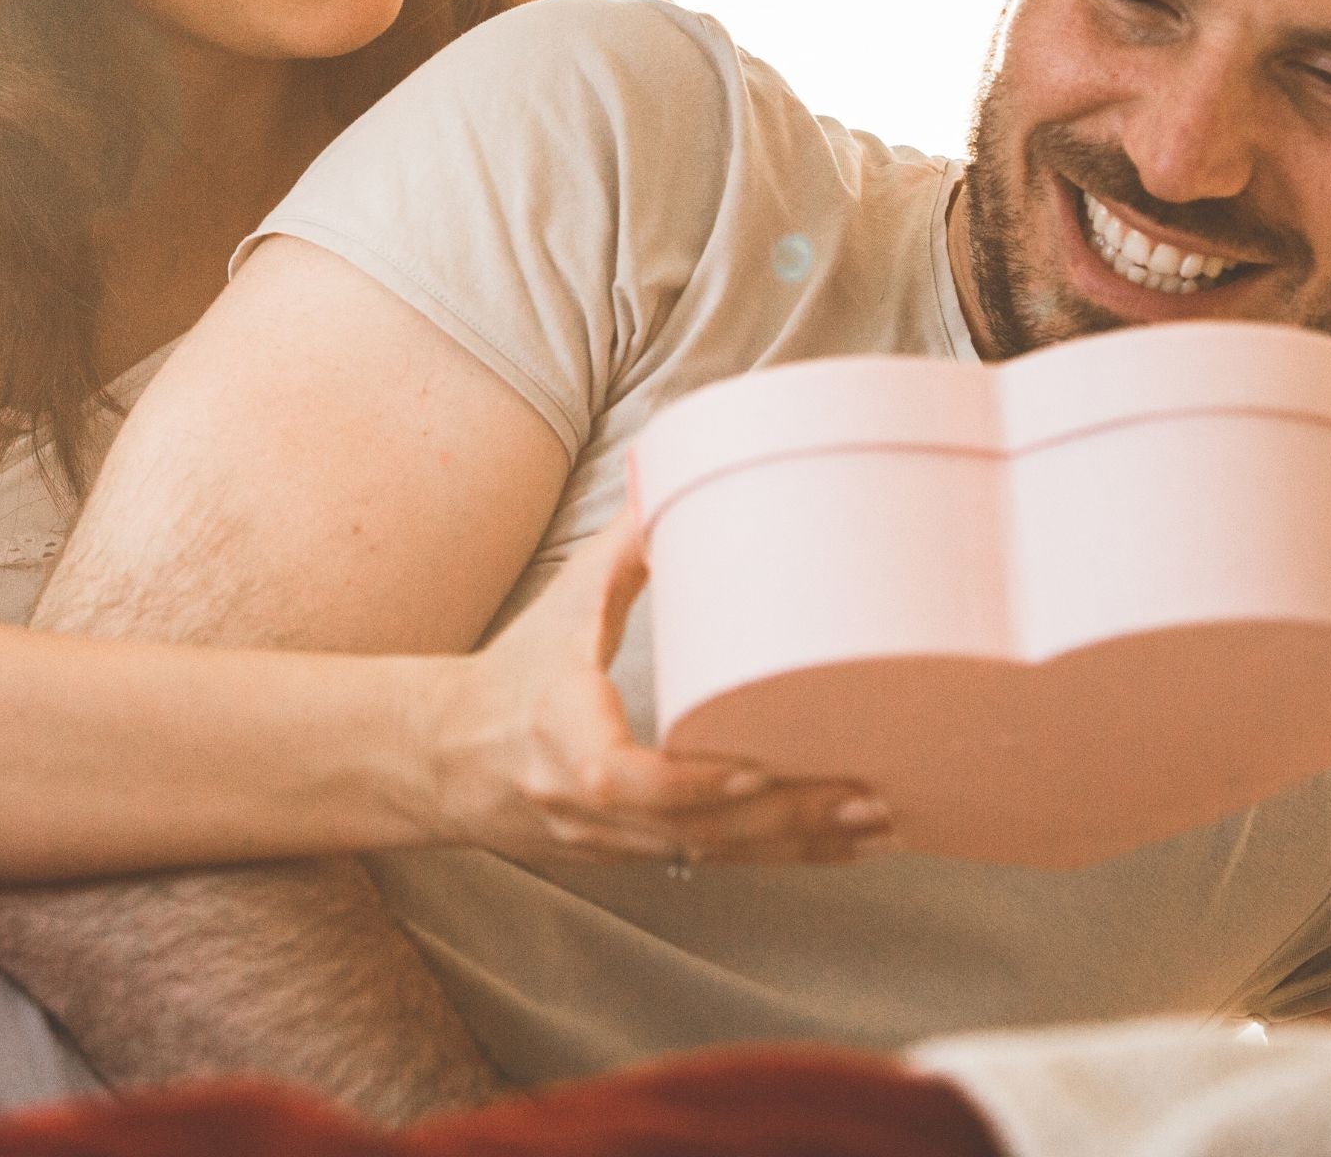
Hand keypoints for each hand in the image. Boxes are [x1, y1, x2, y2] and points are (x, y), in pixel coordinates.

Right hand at [408, 514, 888, 865]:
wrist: (448, 759)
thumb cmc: (514, 673)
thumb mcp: (563, 603)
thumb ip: (626, 543)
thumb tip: (679, 467)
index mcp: (563, 738)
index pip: (624, 782)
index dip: (693, 786)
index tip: (756, 771)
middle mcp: (590, 805)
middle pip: (697, 832)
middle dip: (787, 820)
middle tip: (871, 794)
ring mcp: (617, 841)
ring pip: (717, 857)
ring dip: (802, 844)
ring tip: (881, 821)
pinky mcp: (638, 856)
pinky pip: (718, 864)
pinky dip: (783, 855)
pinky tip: (844, 844)